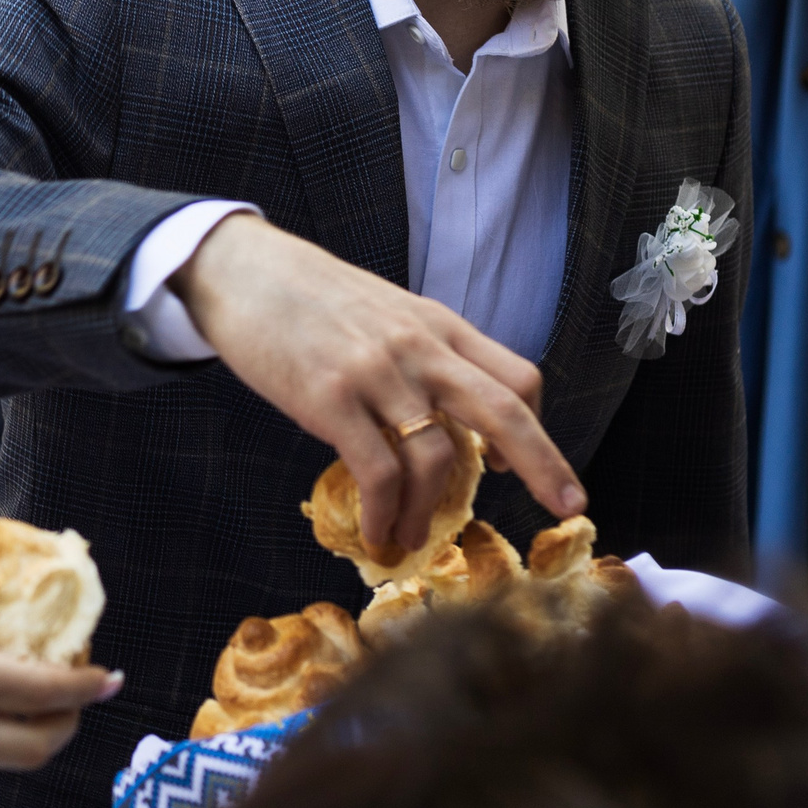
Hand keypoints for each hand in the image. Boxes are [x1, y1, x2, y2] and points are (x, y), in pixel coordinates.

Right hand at [171, 212, 584, 560]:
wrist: (241, 269)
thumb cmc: (308, 295)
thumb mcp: (384, 312)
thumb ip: (418, 355)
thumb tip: (436, 416)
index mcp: (438, 326)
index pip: (516, 376)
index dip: (533, 426)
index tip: (517, 465)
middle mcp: (419, 348)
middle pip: (505, 411)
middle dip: (544, 465)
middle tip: (566, 506)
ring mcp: (376, 373)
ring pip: (437, 457)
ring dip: (431, 511)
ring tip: (412, 538)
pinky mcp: (329, 398)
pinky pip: (378, 472)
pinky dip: (386, 513)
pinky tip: (378, 531)